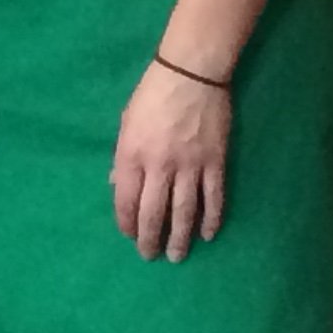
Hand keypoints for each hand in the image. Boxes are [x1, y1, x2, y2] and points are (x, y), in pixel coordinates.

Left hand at [112, 58, 231, 260]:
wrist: (190, 75)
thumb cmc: (151, 95)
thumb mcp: (126, 123)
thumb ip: (123, 157)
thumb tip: (117, 186)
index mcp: (132, 153)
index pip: (127, 198)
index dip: (127, 221)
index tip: (128, 236)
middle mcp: (159, 165)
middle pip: (154, 211)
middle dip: (150, 237)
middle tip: (149, 256)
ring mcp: (190, 166)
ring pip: (184, 211)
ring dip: (180, 237)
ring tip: (176, 255)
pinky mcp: (215, 163)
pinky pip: (214, 198)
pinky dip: (212, 219)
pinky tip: (208, 234)